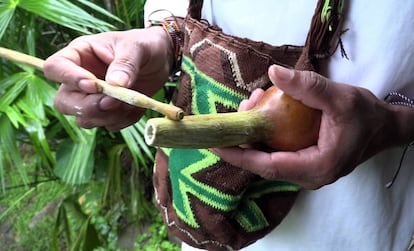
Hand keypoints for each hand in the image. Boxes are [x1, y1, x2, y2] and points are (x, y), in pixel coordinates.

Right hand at [44, 27, 171, 130]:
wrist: (160, 59)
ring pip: (84, 119)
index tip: (94, 85)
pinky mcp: (108, 113)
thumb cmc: (144, 45)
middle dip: (88, 107)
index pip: (56, 68)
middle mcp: (79, 79)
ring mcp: (92, 99)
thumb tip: (115, 84)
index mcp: (79, 55)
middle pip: (64, 102)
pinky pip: (108, 126)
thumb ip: (126, 63)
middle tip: (113, 101)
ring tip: (132, 101)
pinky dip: (124, 120)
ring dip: (109, 116)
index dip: (69, 79)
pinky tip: (137, 107)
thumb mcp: (137, 47)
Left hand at [211, 65, 396, 188]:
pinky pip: (277, 153)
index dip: (240, 156)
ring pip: (269, 158)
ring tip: (252, 105)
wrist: (384, 128)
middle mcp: (309, 176)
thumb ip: (308, 86)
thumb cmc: (366, 116)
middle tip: (239, 110)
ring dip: (254, 135)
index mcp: (317, 167)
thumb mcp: (340, 97)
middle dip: (244, 140)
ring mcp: (306, 172)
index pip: (269, 166)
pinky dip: (265, 135)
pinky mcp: (305, 164)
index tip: (216, 145)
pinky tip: (263, 112)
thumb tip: (274, 72)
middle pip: (264, 163)